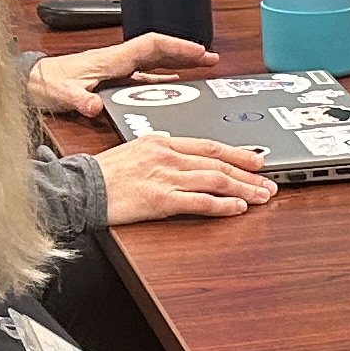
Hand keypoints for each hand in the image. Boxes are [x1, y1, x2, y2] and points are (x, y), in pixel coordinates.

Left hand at [27, 33, 219, 120]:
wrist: (28, 83)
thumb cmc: (43, 83)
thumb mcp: (61, 93)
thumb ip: (79, 100)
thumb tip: (94, 106)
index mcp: (111, 59)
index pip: (152, 45)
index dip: (177, 47)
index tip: (199, 51)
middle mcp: (117, 60)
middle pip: (159, 50)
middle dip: (187, 52)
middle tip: (212, 59)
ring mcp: (115, 69)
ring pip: (154, 61)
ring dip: (178, 63)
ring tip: (202, 68)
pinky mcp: (111, 80)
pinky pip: (145, 76)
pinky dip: (163, 78)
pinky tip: (173, 86)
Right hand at [93, 132, 277, 224]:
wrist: (79, 187)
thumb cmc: (103, 173)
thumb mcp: (133, 149)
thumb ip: (158, 149)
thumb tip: (175, 146)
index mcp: (162, 141)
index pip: (209, 146)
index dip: (238, 153)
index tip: (258, 160)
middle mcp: (168, 156)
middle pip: (218, 163)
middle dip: (249, 174)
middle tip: (270, 182)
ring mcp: (165, 177)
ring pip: (215, 181)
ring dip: (243, 190)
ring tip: (262, 197)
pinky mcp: (161, 199)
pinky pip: (200, 202)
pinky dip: (222, 205)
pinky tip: (238, 208)